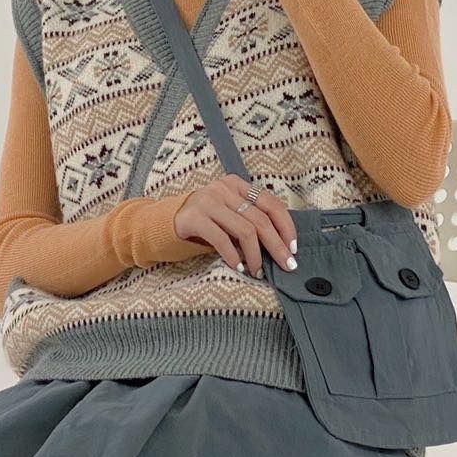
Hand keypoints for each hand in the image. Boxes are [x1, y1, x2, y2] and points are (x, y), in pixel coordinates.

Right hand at [173, 174, 298, 276]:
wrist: (163, 223)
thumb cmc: (203, 223)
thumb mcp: (229, 214)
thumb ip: (249, 221)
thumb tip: (281, 246)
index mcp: (237, 185)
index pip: (271, 203)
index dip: (286, 227)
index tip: (293, 248)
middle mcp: (224, 189)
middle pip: (261, 219)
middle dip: (277, 246)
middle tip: (286, 265)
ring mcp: (208, 201)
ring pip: (245, 230)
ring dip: (255, 255)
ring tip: (257, 270)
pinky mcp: (193, 217)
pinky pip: (222, 239)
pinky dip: (233, 256)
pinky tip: (238, 267)